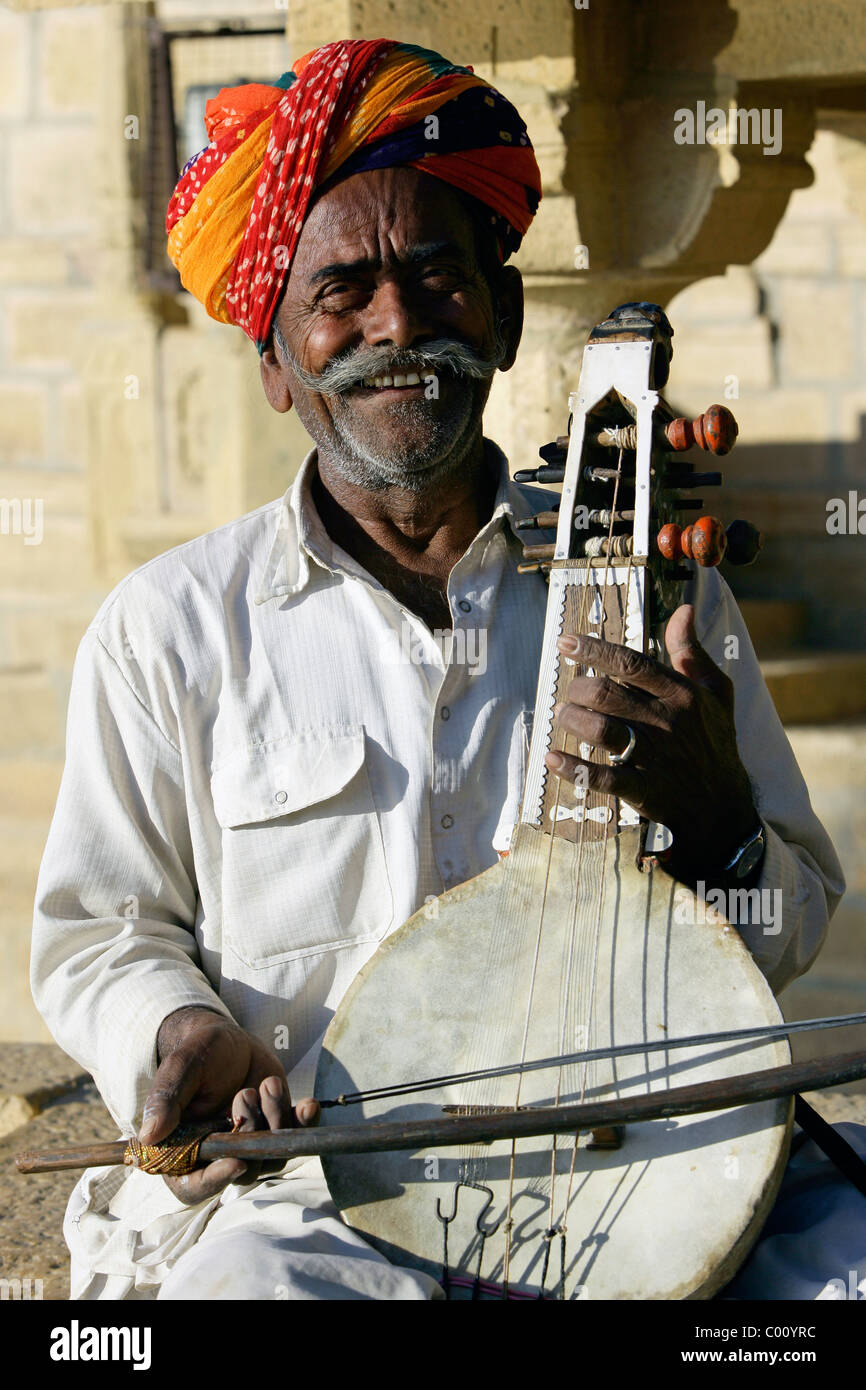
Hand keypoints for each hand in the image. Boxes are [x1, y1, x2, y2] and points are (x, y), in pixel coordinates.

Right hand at [139, 1007, 319, 1205]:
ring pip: (270, 1155)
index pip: (194, 1186)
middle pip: (241, 1171)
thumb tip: (149, 1136)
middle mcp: (217, 1156)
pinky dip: (304, 1125)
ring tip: (267, 1084)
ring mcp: (249, 1146)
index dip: (216, 1180)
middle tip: (247, 1094)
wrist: (226, 1041)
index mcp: (182, 1151)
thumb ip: (166, 1099)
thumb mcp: (180, 1069)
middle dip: (250, 1134)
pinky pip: (294, 1139)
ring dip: (275, 1121)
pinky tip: (308, 1105)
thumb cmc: (196, 1055)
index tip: (237, 1161)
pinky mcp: (273, 1130)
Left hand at [544, 604, 758, 885]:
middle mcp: (667, 723)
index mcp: (682, 695)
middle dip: (578, 689)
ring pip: (602, 730)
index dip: (594, 650)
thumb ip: (692, 652)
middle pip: (608, 695)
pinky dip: (574, 768)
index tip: (565, 642)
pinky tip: (552, 757)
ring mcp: (655, 758)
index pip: (631, 664)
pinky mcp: (643, 790)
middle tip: (569, 692)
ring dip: (572, 720)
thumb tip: (683, 610)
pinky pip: (602, 777)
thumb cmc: (715, 741)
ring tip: (562, 715)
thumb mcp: (715, 692)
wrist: (724, 803)